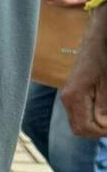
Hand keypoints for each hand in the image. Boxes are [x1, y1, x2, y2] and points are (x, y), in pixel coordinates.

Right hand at [61, 5, 106, 136]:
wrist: (97, 39)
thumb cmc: (103, 59)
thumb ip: (104, 108)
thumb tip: (103, 126)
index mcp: (74, 97)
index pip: (84, 128)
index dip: (102, 132)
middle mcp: (67, 99)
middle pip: (80, 129)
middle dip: (98, 131)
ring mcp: (68, 96)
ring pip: (80, 123)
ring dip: (96, 124)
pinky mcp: (73, 93)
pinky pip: (81, 113)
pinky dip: (93, 117)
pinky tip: (103, 109)